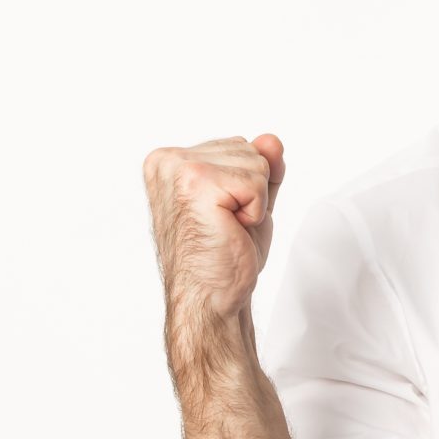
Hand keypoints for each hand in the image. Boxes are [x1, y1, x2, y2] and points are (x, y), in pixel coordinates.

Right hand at [143, 133, 285, 325]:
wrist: (209, 298)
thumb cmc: (223, 256)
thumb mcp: (248, 201)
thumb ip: (260, 168)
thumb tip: (271, 140)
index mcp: (169, 161)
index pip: (238, 145)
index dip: (246, 185)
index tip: (222, 215)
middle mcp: (167, 160)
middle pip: (248, 148)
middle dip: (252, 191)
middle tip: (226, 225)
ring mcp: (178, 168)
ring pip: (256, 162)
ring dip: (254, 202)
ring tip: (226, 227)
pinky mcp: (196, 182)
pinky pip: (257, 182)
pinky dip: (256, 211)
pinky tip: (230, 229)